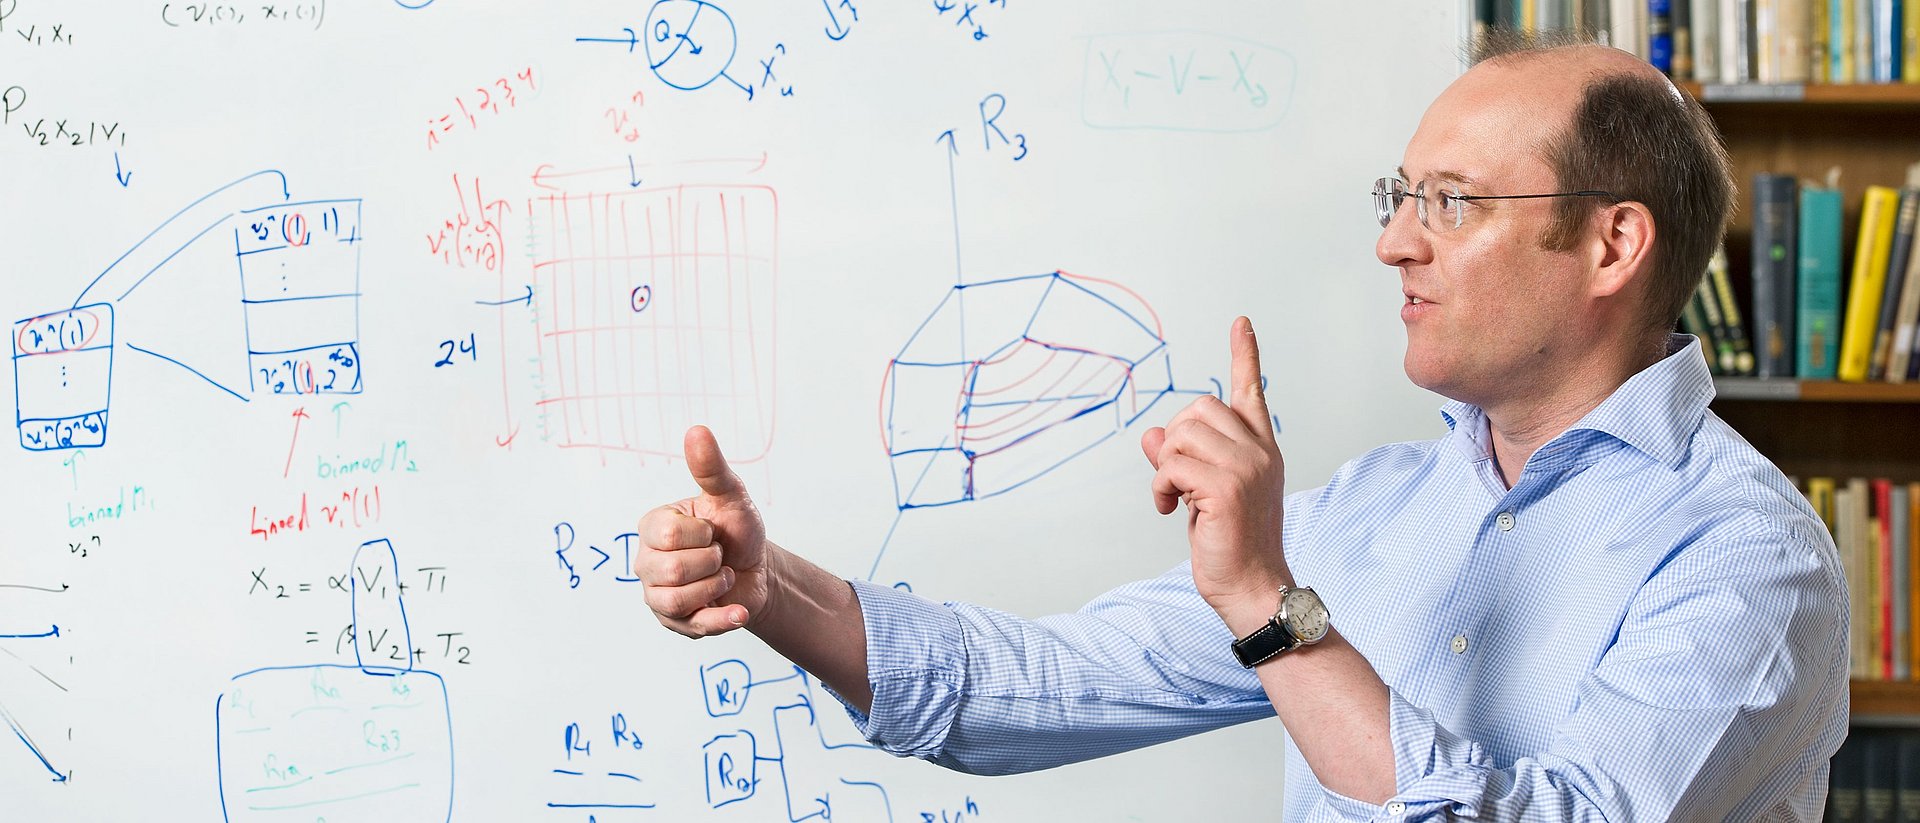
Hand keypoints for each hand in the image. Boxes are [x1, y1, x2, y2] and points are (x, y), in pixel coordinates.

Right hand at [636, 426, 770, 636]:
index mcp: (652, 527)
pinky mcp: (676, 624)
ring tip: (722, 576)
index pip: (668, 535)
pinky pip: (693, 626)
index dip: (703, 534)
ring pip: (678, 600)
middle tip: (718, 555)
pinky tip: (739, 610)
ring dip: (717, 586)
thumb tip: (697, 430)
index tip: (712, 531)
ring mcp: (657, 596)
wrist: (760, 569)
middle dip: (711, 561)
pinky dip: (723, 618)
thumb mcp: (730, 496)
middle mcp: (646, 562)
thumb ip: (711, 468)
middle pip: (671, 570)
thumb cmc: (738, 530)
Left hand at [1140, 317, 1288, 630]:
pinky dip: (1161, 487)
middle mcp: (1259, 451)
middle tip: (1178, 481)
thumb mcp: (1204, 494)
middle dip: (1175, 440)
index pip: (1251, 392)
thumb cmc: (1231, 544)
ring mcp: (1246, 467)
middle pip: (1197, 408)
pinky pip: (1171, 465)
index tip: (1241, 323)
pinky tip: (1173, 510)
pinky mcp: (1226, 487)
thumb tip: (1152, 435)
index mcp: (1261, 449)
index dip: (1244, 356)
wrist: (1252, 587)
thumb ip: (1184, 461)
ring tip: (1177, 499)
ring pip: (1180, 435)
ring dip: (1165, 468)